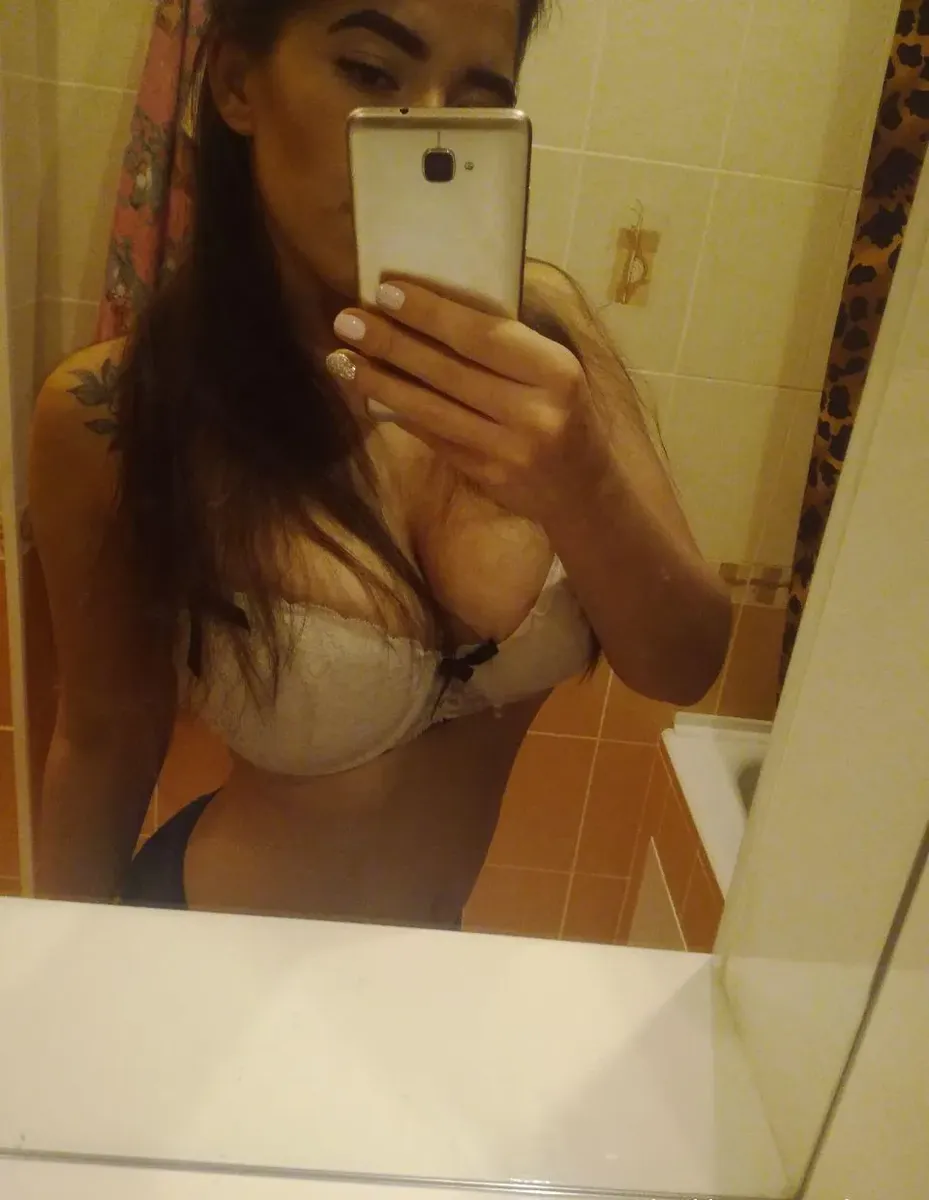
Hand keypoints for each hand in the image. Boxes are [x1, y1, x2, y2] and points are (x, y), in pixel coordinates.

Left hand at [325, 280, 607, 524]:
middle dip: (392, 344)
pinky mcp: (485, 476)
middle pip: (449, 372)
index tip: (386, 291)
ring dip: (380, 383)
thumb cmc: (562, 410)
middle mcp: (533, 412)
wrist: (582, 486)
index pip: (483, 336)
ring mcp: (507, 450)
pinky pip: (433, 436)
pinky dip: (398, 413)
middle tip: (346, 321)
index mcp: (554, 371)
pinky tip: (368, 394)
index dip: (431, 313)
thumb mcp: (551, 370)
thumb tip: (428, 309)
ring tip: (340, 359)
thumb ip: (505, 345)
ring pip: (432, 409)